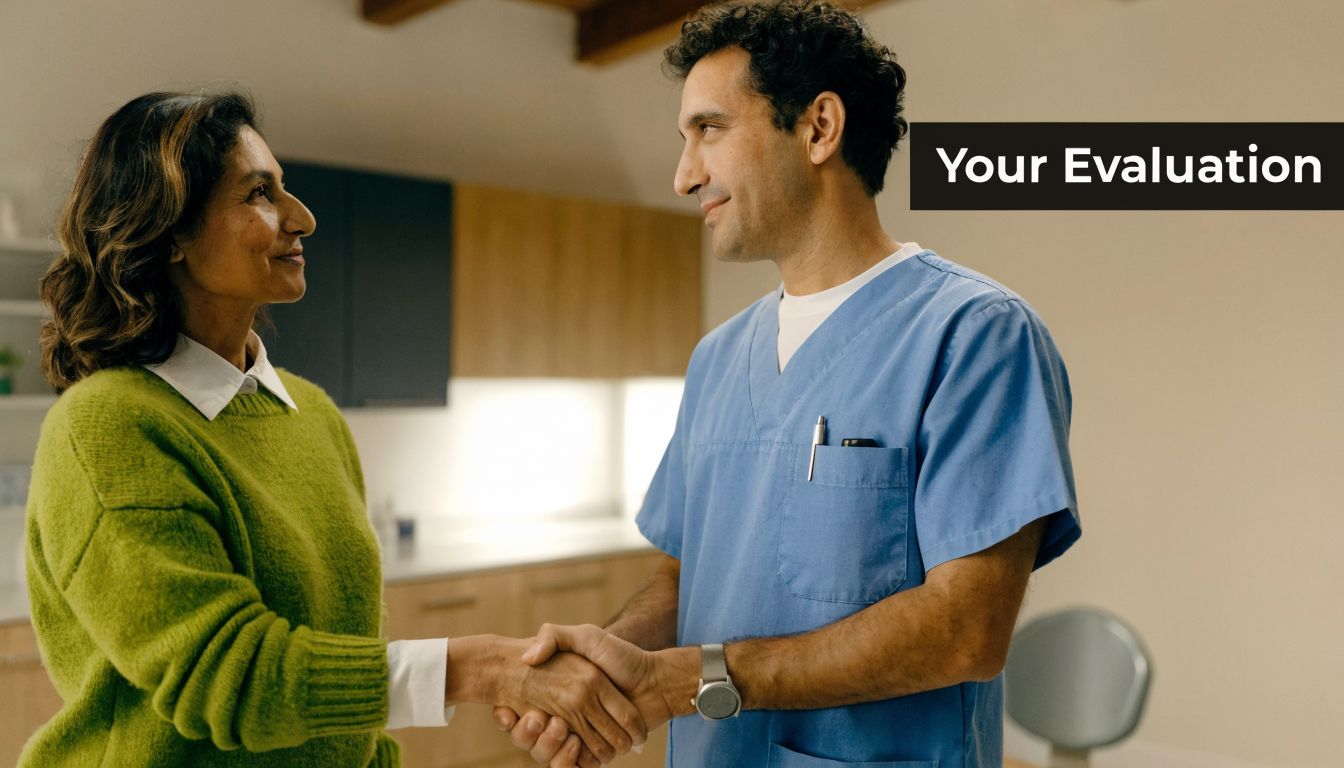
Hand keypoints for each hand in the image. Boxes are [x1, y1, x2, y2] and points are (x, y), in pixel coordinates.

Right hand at [495, 623, 678, 767]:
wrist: (655, 679)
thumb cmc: (622, 655)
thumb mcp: (586, 636)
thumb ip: (555, 637)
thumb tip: (527, 657)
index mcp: (558, 696)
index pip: (521, 714)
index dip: (507, 718)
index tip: (504, 712)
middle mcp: (566, 718)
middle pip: (531, 740)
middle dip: (527, 734)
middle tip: (536, 717)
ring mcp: (581, 737)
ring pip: (549, 756)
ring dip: (549, 747)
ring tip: (560, 727)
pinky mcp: (596, 753)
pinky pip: (574, 767)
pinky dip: (568, 762)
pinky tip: (574, 743)